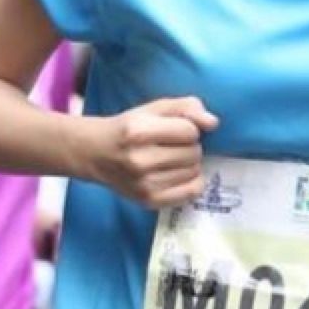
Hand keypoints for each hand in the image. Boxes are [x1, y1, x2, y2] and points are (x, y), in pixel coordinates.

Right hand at [88, 96, 218, 209]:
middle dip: (188, 146)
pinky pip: (191, 192)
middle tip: (170, 146)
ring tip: (170, 159)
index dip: (186, 128)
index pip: (190, 131)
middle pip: (193, 153)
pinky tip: (177, 174)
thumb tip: (213, 123)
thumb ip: (186, 107)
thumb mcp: (153, 108)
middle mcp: (140, 160)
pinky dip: (191, 182)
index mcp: (138, 132)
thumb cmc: (128, 128)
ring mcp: (144, 184)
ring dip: (189, 164)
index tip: (172, 130)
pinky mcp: (149, 201)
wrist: (95, 154)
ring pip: (194, 171)